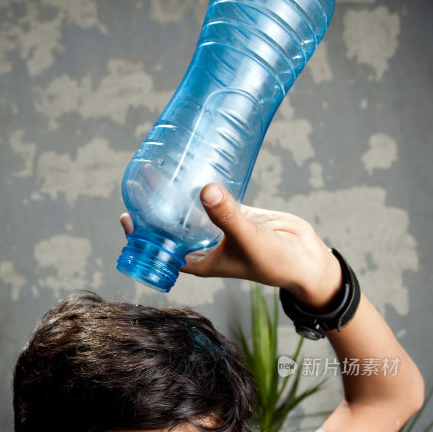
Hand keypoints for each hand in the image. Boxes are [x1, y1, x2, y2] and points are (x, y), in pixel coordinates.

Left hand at [121, 183, 341, 309]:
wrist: (305, 258)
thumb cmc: (276, 262)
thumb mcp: (248, 239)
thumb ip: (227, 216)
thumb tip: (205, 190)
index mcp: (200, 262)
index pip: (161, 253)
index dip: (142, 239)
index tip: (127, 217)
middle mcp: (205, 246)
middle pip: (171, 229)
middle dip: (155, 211)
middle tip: (140, 183)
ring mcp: (219, 228)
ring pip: (190, 212)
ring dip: (176, 196)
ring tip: (160, 171)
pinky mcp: (234, 212)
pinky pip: (212, 199)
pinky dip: (202, 188)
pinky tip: (191, 169)